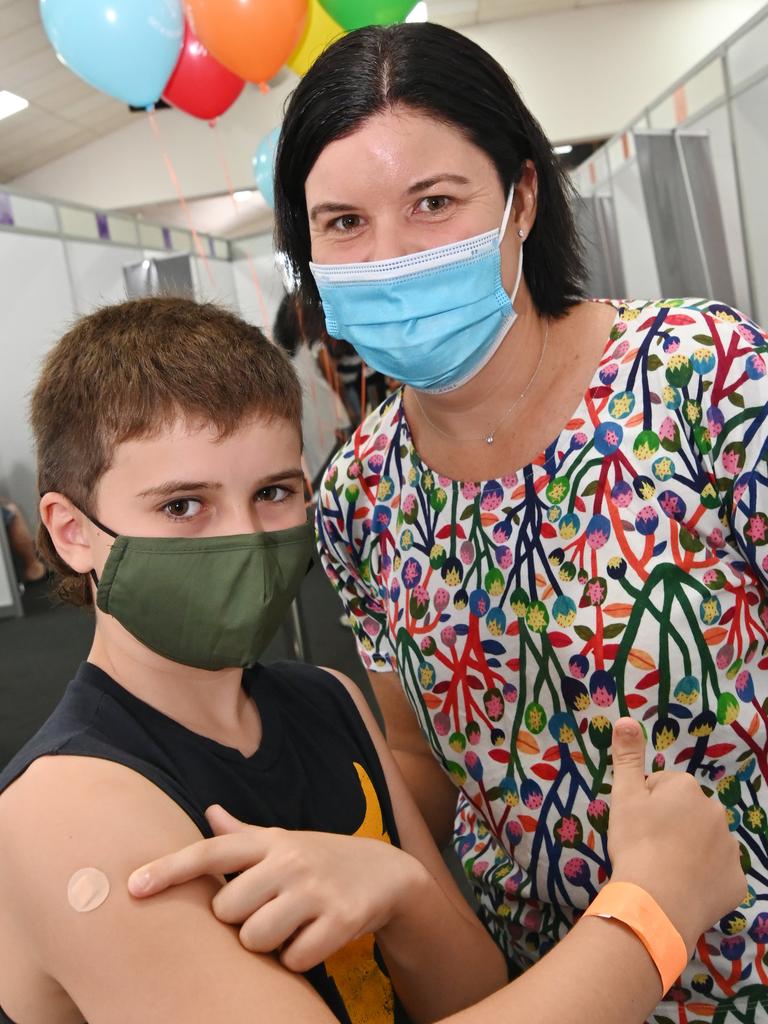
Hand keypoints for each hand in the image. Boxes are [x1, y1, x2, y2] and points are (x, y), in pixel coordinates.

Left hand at [128, 805, 428, 971]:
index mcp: (270, 841)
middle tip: (267, 911)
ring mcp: (315, 888)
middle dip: (240, 921)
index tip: (133, 888)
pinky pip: (293, 959)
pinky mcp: (340, 919)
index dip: (170, 870)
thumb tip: (210, 811)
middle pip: (228, 909)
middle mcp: (289, 859)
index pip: (211, 851)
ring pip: (255, 938)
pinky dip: (299, 958)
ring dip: (267, 944)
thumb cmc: (320, 860)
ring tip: (289, 926)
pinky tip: (314, 938)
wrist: (388, 873)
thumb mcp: (284, 842)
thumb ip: (243, 835)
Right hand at [607, 718, 745, 951]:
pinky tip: (684, 888)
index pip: (661, 787)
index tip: (635, 826)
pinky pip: (718, 874)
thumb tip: (626, 718)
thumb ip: (627, 756)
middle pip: (686, 813)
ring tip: (664, 871)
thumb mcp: (624, 796)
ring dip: (689, 850)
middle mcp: (715, 811)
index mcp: (686, 788)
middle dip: (671, 824)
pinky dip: (704, 878)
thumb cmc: (637, 843)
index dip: (645, 805)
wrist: (657, 901)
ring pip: (705, 842)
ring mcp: (730, 848)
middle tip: (648, 847)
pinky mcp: (736, 881)